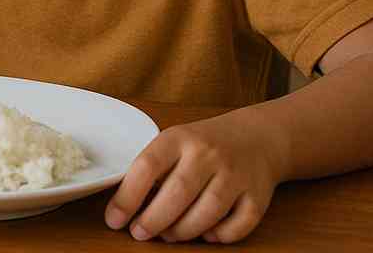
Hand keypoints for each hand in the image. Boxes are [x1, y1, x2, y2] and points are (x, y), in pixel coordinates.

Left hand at [105, 111, 282, 242]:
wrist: (257, 137)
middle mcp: (208, 154)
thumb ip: (153, 168)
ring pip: (208, 211)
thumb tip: (124, 207)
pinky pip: (238, 224)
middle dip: (153, 220)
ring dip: (183, 230)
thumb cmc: (204, 144)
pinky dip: (220, 236)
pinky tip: (205, 235)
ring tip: (167, 236)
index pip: (147, 166)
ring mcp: (236, 174)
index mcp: (179, 138)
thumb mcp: (174, 142)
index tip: (114, 219)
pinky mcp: (258, 196)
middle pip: (178, 192)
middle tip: (139, 233)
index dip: (127, 197)